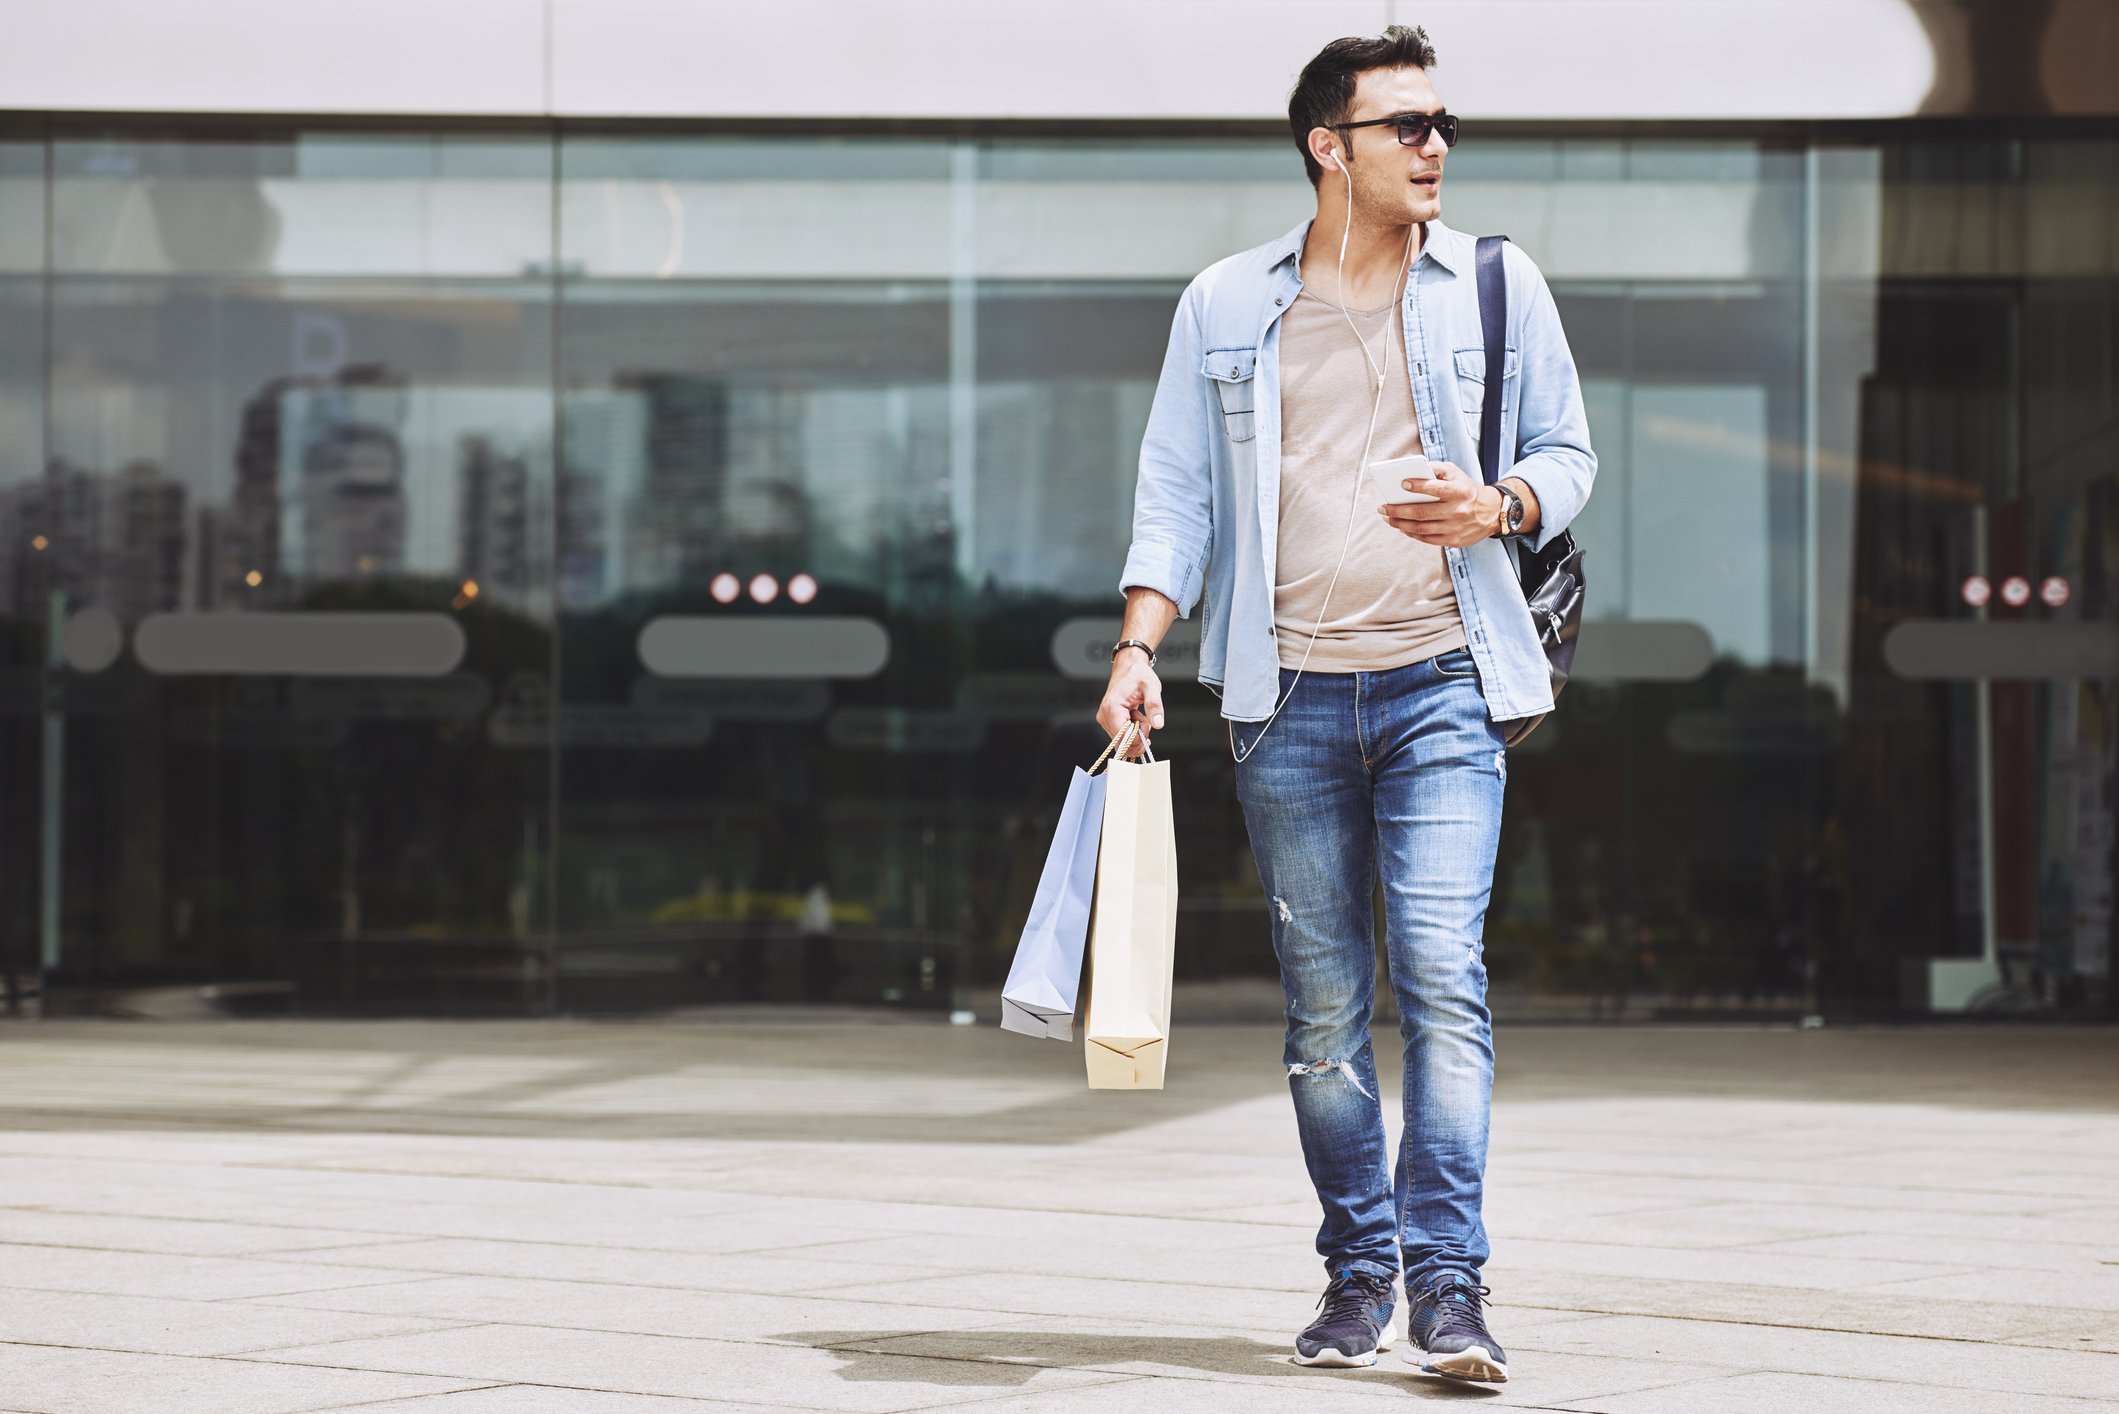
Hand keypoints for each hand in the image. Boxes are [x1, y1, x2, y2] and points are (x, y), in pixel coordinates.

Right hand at [1098, 652, 1162, 759]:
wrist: (1129, 668)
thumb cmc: (1137, 675)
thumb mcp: (1151, 686)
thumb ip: (1154, 705)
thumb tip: (1158, 724)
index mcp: (1112, 708)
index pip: (1124, 737)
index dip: (1139, 736)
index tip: (1147, 723)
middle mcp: (1105, 716)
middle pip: (1123, 743)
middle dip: (1138, 736)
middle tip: (1145, 719)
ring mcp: (1105, 720)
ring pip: (1123, 742)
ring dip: (1136, 733)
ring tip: (1139, 714)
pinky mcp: (1108, 722)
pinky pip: (1122, 737)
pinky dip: (1132, 732)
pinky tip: (1135, 718)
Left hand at [1377, 460, 1499, 547]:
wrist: (1492, 512)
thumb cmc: (1468, 489)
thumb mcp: (1456, 473)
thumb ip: (1436, 469)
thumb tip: (1412, 469)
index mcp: (1460, 491)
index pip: (1436, 488)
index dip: (1417, 486)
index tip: (1401, 484)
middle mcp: (1458, 511)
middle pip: (1422, 512)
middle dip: (1398, 510)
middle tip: (1383, 507)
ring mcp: (1455, 528)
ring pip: (1421, 528)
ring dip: (1400, 523)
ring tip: (1388, 517)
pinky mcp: (1453, 541)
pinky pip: (1427, 538)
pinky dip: (1411, 533)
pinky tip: (1402, 527)